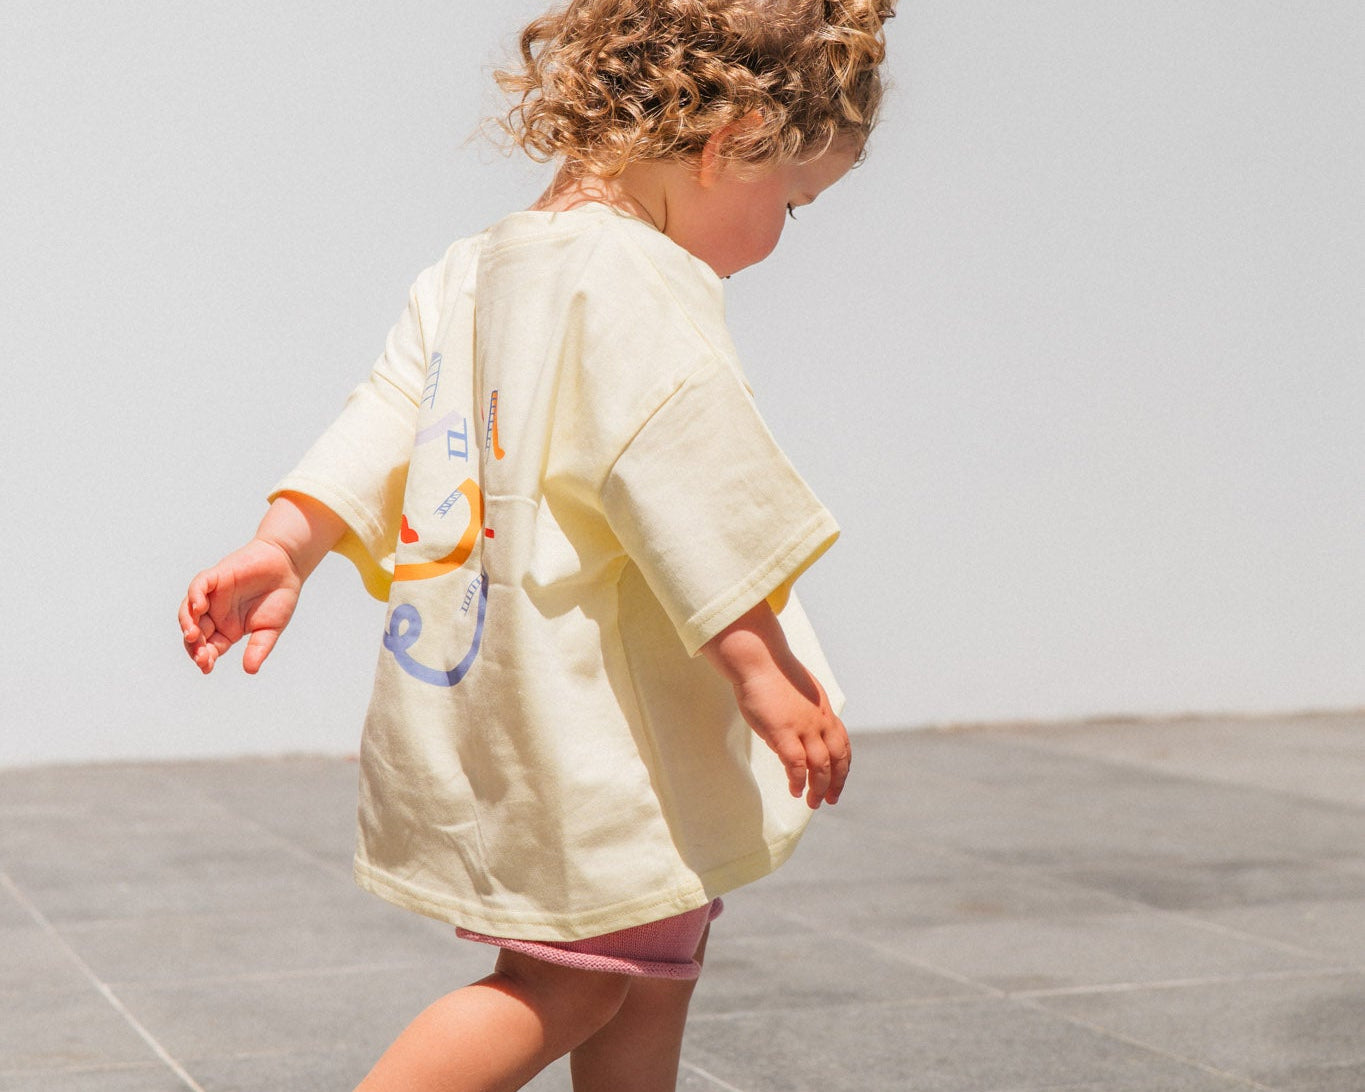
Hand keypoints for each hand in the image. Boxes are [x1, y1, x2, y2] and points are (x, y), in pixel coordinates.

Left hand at [179, 538, 302, 673]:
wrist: (287, 567)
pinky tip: (199, 608)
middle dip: (195, 645)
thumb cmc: (279, 597)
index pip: (209, 648)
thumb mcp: (270, 629)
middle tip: (202, 656)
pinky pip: (198, 587)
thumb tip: (250, 670)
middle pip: (195, 633)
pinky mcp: (216, 577)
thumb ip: (259, 648)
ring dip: (188, 624)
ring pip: (189, 611)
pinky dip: (195, 596)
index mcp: (227, 630)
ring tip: (193, 635)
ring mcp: (213, 596)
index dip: (205, 658)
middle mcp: (215, 614)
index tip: (207, 667)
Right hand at [701, 602, 850, 807]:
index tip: (838, 782)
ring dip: (818, 788)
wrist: (759, 659)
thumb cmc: (772, 673)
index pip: (843, 745)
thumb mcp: (799, 694)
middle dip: (836, 783)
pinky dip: (797, 780)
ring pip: (820, 766)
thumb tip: (797, 734)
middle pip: (837, 759)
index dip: (843, 767)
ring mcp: (803, 727)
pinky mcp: (783, 731)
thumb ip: (804, 714)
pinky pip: (796, 764)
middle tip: (829, 800)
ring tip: (812, 802)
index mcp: (824, 711)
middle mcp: (819, 721)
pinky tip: (794, 790)